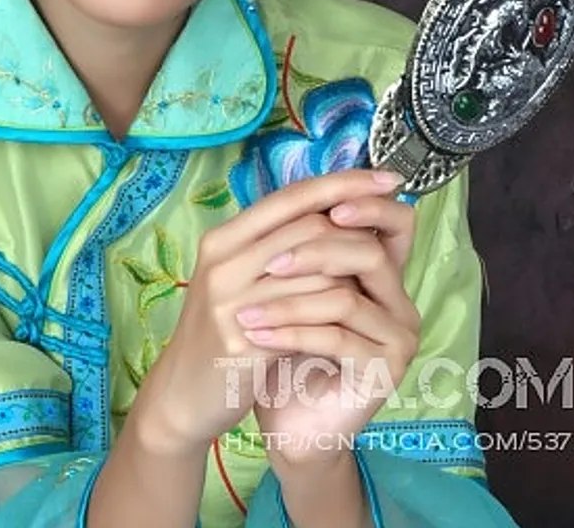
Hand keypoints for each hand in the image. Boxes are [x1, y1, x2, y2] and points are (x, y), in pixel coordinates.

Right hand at [133, 170, 404, 455]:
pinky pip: (308, 317)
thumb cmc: (221, 332)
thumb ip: (274, 248)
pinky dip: (336, 314)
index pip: (291, 196)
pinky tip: (355, 318)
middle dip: (358, 230)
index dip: (344, 183)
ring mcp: (230, 301)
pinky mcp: (242, 342)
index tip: (390, 179)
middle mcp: (222, 262)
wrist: (183, 395)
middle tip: (390, 236)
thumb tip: (334, 215)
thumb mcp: (239, 279)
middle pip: (309, 227)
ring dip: (352, 276)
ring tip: (376, 280)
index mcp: (222, 239)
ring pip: (315, 271)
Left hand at [241, 192, 420, 465]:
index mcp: (382, 275)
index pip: (395, 222)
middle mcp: (399, 302)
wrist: (289, 420)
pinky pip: (337, 339)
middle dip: (314, 250)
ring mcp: (397, 338)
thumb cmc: (286, 351)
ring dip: (288, 301)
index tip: (325, 205)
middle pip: (371, 253)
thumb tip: (289, 196)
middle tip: (266, 263)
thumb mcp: (289, 293)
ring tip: (243, 310)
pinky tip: (256, 335)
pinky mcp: (383, 371)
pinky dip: (290, 333)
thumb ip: (300, 249)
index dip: (365, 203)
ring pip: (347, 298)